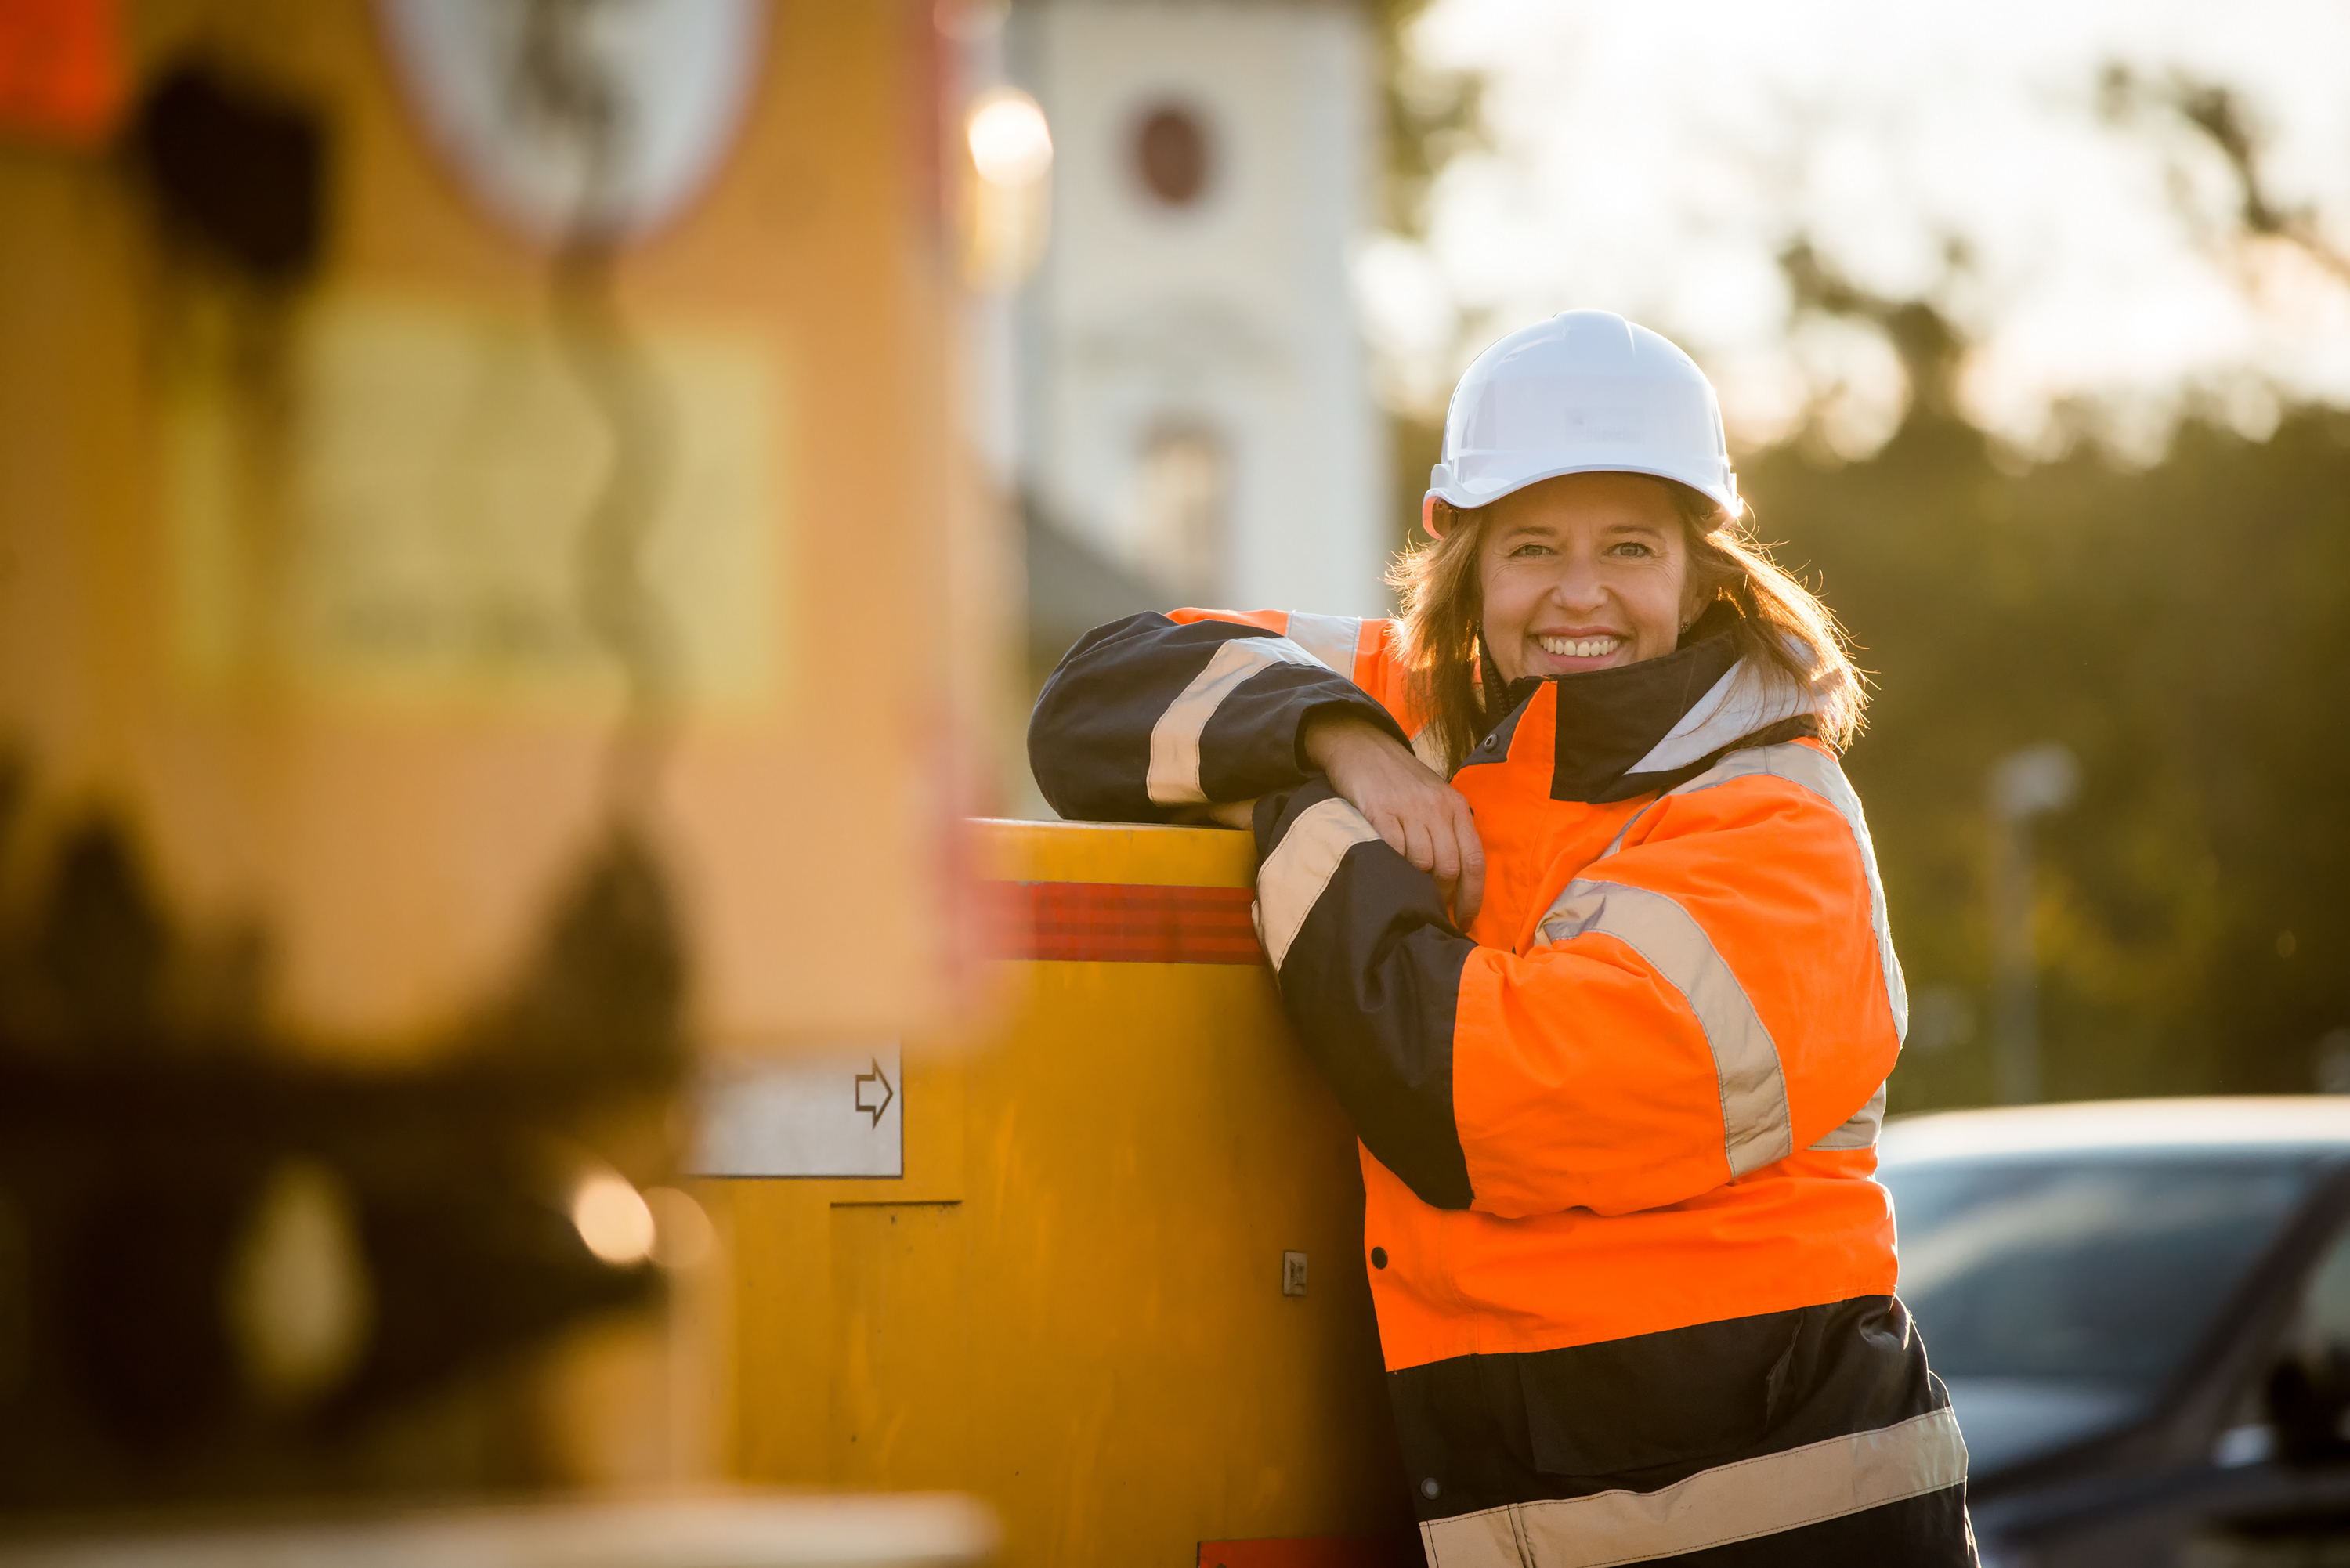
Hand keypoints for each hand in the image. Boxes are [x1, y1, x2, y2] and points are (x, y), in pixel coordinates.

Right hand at [1302, 714, 1484, 926]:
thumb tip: (1457, 881)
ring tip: (1409, 888)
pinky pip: (1393, 849)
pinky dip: (1394, 866)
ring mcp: (1409, 808)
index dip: (1472, 897)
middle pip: (1449, 867)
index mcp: (1457, 807)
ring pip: (1422, 862)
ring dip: (1416, 883)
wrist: (1364, 747)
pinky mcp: (1379, 810)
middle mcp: (1437, 807)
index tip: (1465, 920)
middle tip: (1431, 907)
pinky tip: (1390, 871)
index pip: (1474, 860)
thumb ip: (1449, 831)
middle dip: (1442, 895)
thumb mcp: (1435, 798)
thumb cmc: (1402, 780)